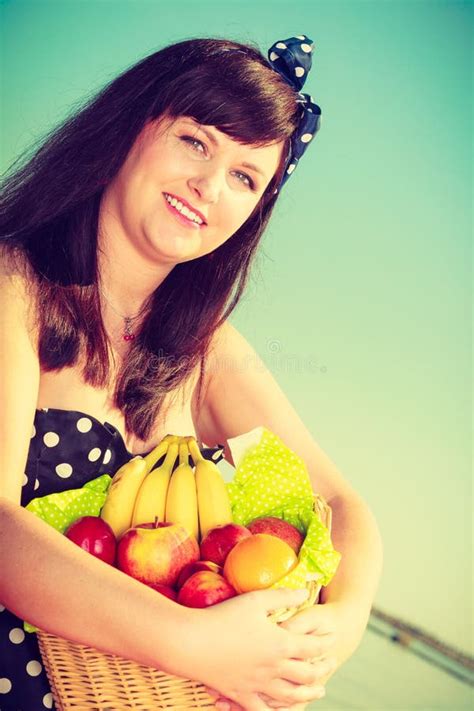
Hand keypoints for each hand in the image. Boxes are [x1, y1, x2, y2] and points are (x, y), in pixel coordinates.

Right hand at [182, 588, 329, 709]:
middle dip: (321, 670)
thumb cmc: (223, 617)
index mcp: (279, 644)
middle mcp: (273, 668)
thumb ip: (282, 596)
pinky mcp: (240, 695)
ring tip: (317, 692)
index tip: (333, 637)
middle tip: (330, 665)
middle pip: (306, 675)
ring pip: (290, 696)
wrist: (191, 643)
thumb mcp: (255, 600)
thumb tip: (304, 593)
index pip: (312, 647)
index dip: (325, 642)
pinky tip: (280, 710)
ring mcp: (257, 685)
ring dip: (307, 695)